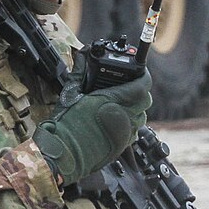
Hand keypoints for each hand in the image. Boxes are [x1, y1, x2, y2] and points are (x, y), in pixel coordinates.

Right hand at [35, 71, 151, 184]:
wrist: (63, 154)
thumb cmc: (65, 126)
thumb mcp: (72, 93)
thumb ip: (81, 72)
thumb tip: (83, 55)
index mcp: (113, 102)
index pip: (142, 85)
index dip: (143, 76)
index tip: (140, 72)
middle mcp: (124, 117)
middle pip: (146, 100)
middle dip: (140, 91)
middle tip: (129, 86)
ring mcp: (125, 133)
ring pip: (142, 116)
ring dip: (137, 107)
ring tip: (122, 103)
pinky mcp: (122, 145)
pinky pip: (135, 130)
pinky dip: (131, 122)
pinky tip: (117, 119)